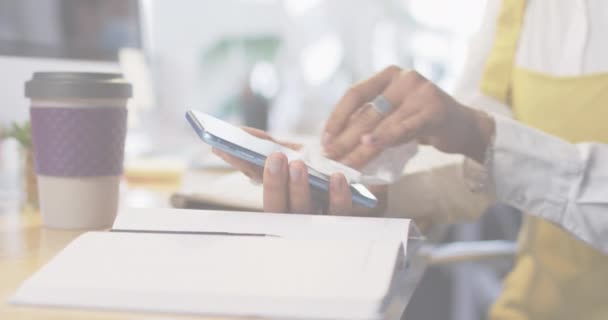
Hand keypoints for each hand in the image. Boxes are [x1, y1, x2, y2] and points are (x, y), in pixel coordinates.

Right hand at [212, 128, 385, 214]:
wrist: (365, 184)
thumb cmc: (321, 169)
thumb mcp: (297, 155)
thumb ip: (271, 146)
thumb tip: (241, 131)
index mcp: (278, 196)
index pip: (254, 181)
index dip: (241, 166)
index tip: (225, 148)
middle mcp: (295, 215)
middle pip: (277, 208)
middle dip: (273, 183)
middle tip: (275, 159)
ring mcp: (319, 220)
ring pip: (305, 213)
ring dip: (299, 189)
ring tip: (298, 166)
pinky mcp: (347, 220)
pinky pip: (340, 213)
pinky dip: (337, 196)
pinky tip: (336, 178)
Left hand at [322, 66, 494, 166]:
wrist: (463, 127)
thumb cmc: (422, 121)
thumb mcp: (394, 113)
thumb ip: (371, 118)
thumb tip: (335, 142)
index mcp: (389, 75)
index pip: (355, 94)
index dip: (337, 117)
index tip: (325, 140)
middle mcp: (404, 78)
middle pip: (367, 112)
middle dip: (345, 138)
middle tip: (330, 157)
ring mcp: (420, 91)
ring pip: (382, 123)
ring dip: (360, 147)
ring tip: (345, 163)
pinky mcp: (434, 110)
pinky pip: (404, 127)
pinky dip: (384, 138)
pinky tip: (368, 145)